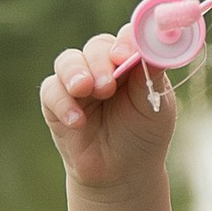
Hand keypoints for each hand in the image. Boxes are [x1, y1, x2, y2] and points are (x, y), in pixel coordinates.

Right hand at [40, 27, 175, 188]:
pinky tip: (77, 122)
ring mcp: (78, 82)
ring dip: (75, 73)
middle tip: (106, 86)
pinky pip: (51, 91)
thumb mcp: (155, 105)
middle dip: (100, 63)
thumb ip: (152, 74)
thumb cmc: (143, 134)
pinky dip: (63, 103)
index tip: (125, 56)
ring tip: (85, 90)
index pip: (127, 37)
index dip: (126, 42)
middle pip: (96, 46)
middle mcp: (103, 66)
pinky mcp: (56, 102)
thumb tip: (160, 43)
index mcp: (132, 61)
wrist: (123, 173)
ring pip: (68, 61)